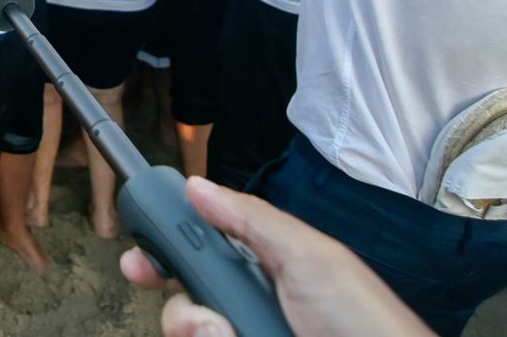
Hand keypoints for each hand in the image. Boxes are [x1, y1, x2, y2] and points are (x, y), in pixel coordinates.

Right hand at [120, 176, 432, 336]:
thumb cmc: (366, 324)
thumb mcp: (311, 258)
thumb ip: (251, 220)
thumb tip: (197, 185)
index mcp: (266, 269)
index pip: (200, 252)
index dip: (165, 252)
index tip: (140, 258)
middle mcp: (253, 308)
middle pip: (185, 301)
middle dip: (183, 309)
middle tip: (199, 321)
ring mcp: (247, 332)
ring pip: (192, 332)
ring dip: (204, 332)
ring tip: (235, 336)